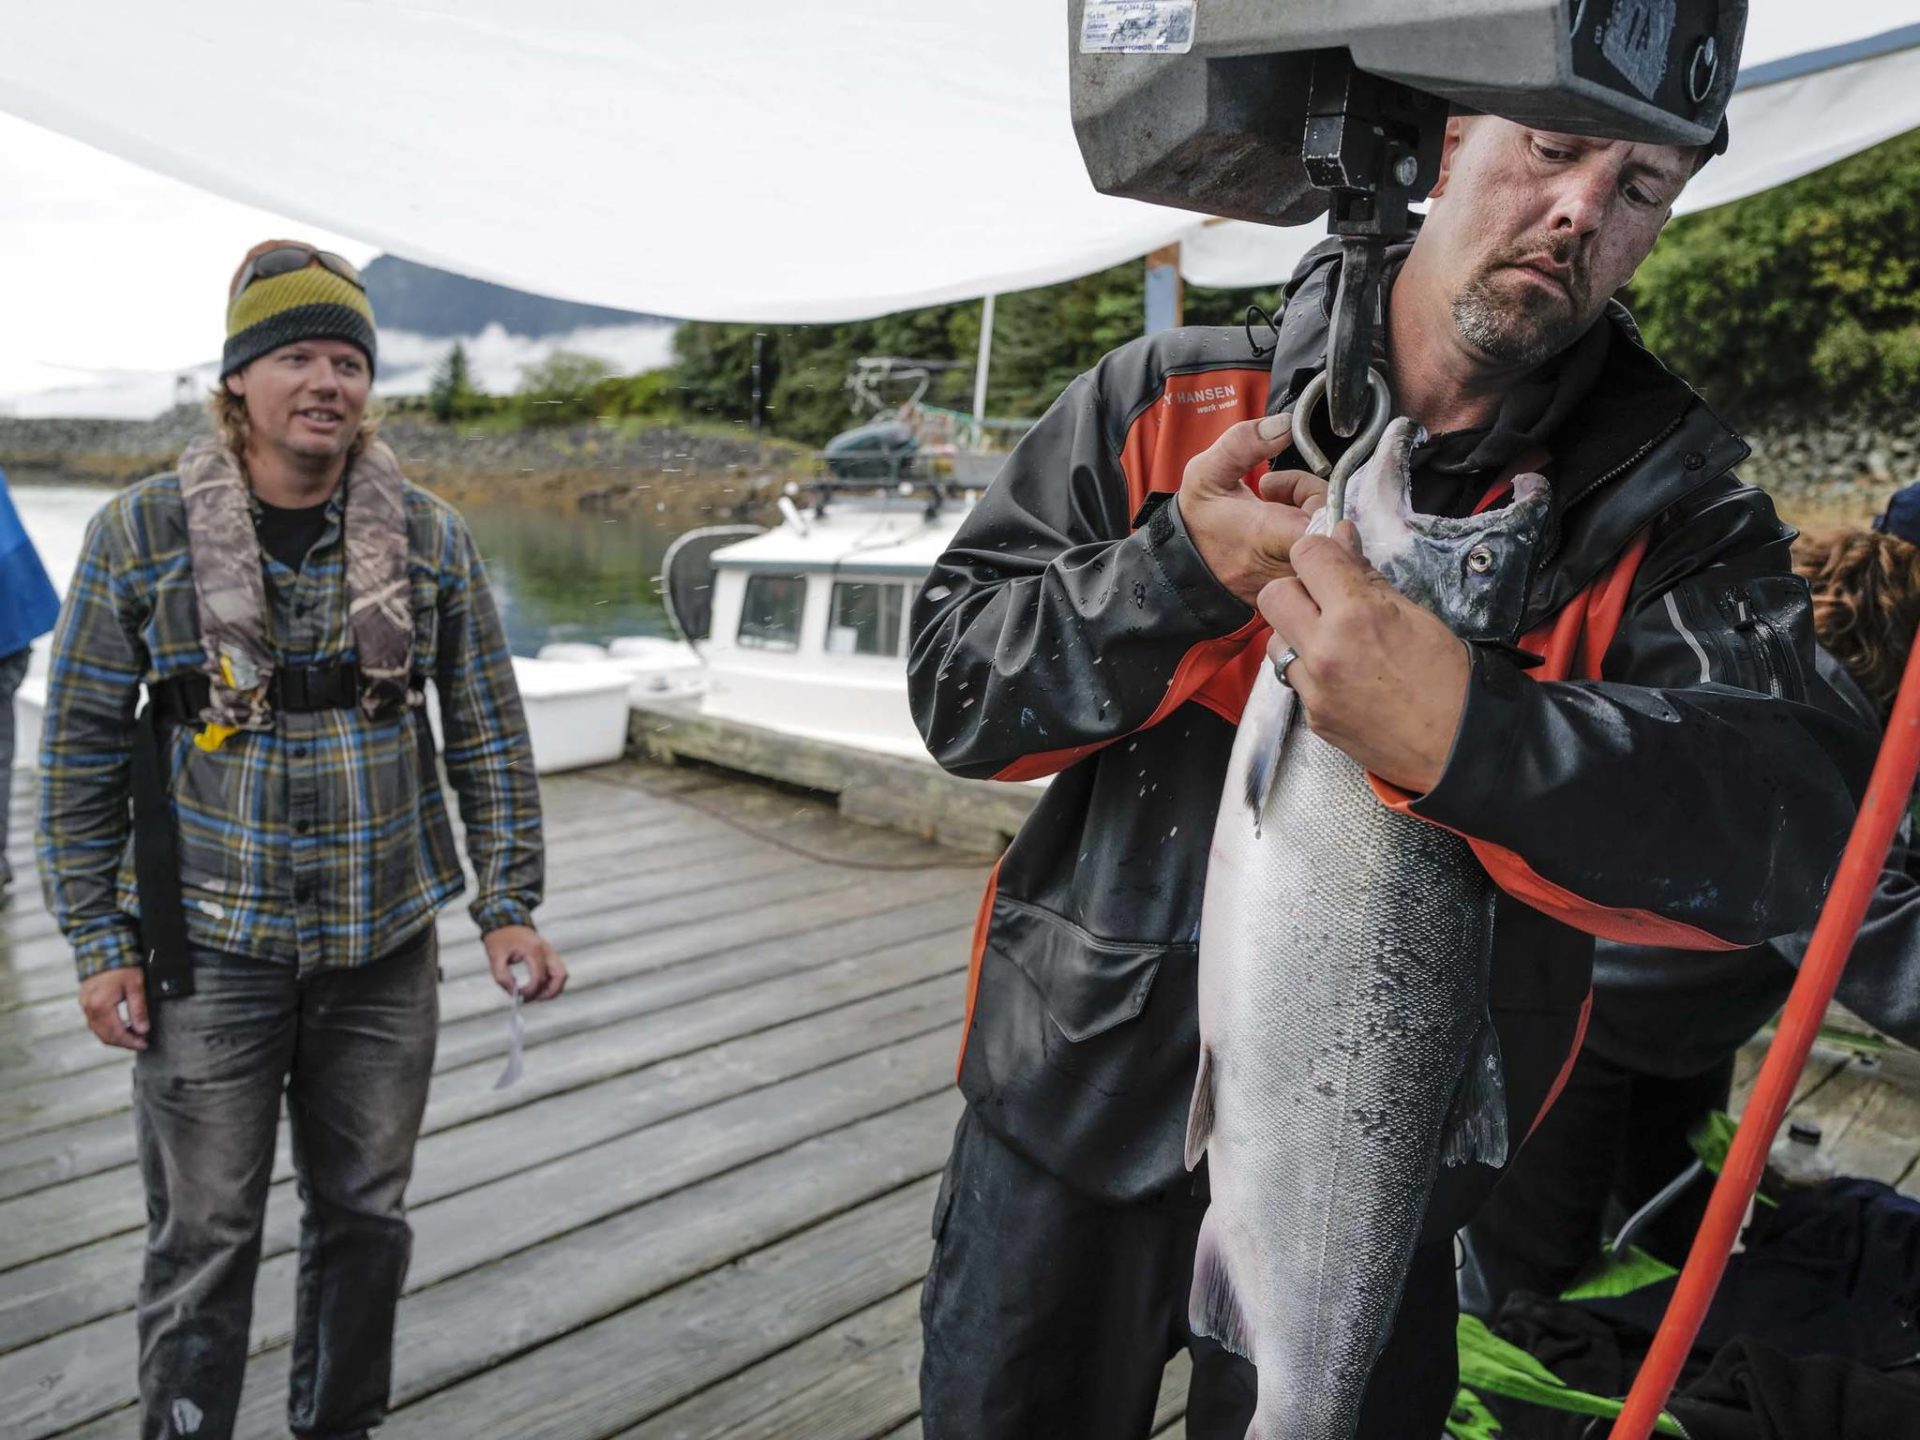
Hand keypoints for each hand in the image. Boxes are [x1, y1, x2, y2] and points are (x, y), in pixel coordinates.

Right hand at [79, 967, 149, 1050]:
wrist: (104, 949)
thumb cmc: (121, 965)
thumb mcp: (136, 986)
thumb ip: (138, 1009)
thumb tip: (143, 1030)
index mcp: (100, 1006)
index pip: (116, 1034)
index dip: (131, 1042)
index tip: (144, 1044)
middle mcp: (89, 1008)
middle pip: (105, 1036)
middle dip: (124, 1043)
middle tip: (141, 1043)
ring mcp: (85, 1006)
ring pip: (99, 1031)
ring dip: (116, 1037)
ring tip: (134, 1036)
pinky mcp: (85, 1002)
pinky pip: (95, 1023)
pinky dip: (108, 1028)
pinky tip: (122, 1026)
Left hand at [483, 925, 567, 1001]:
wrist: (506, 922)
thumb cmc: (500, 939)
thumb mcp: (495, 957)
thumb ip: (502, 977)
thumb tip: (513, 992)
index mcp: (533, 950)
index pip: (539, 978)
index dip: (530, 991)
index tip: (518, 995)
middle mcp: (546, 951)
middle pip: (560, 976)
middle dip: (548, 993)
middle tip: (532, 999)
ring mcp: (550, 952)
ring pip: (562, 975)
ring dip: (553, 989)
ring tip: (537, 995)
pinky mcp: (549, 955)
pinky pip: (558, 972)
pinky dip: (552, 982)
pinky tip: (538, 987)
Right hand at [1177, 412, 1329, 604]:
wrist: (1185, 570)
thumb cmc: (1197, 525)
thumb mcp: (1206, 473)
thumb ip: (1244, 443)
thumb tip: (1284, 424)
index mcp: (1269, 536)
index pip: (1326, 517)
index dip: (1315, 494)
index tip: (1284, 487)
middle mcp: (1290, 568)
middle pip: (1335, 528)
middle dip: (1313, 501)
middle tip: (1277, 493)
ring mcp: (1298, 585)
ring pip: (1334, 547)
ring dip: (1312, 521)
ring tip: (1277, 511)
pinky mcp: (1302, 594)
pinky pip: (1326, 567)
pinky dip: (1311, 544)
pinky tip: (1283, 535)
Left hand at [1257, 522, 1471, 793]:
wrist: (1457, 748)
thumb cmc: (1448, 679)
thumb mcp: (1415, 614)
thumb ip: (1367, 577)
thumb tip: (1342, 539)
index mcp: (1356, 615)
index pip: (1307, 556)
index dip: (1319, 551)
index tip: (1332, 560)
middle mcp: (1325, 649)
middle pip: (1273, 595)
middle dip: (1296, 589)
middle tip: (1324, 599)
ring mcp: (1314, 687)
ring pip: (1275, 639)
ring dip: (1297, 631)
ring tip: (1334, 641)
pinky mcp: (1311, 715)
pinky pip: (1293, 677)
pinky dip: (1309, 669)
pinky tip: (1341, 674)